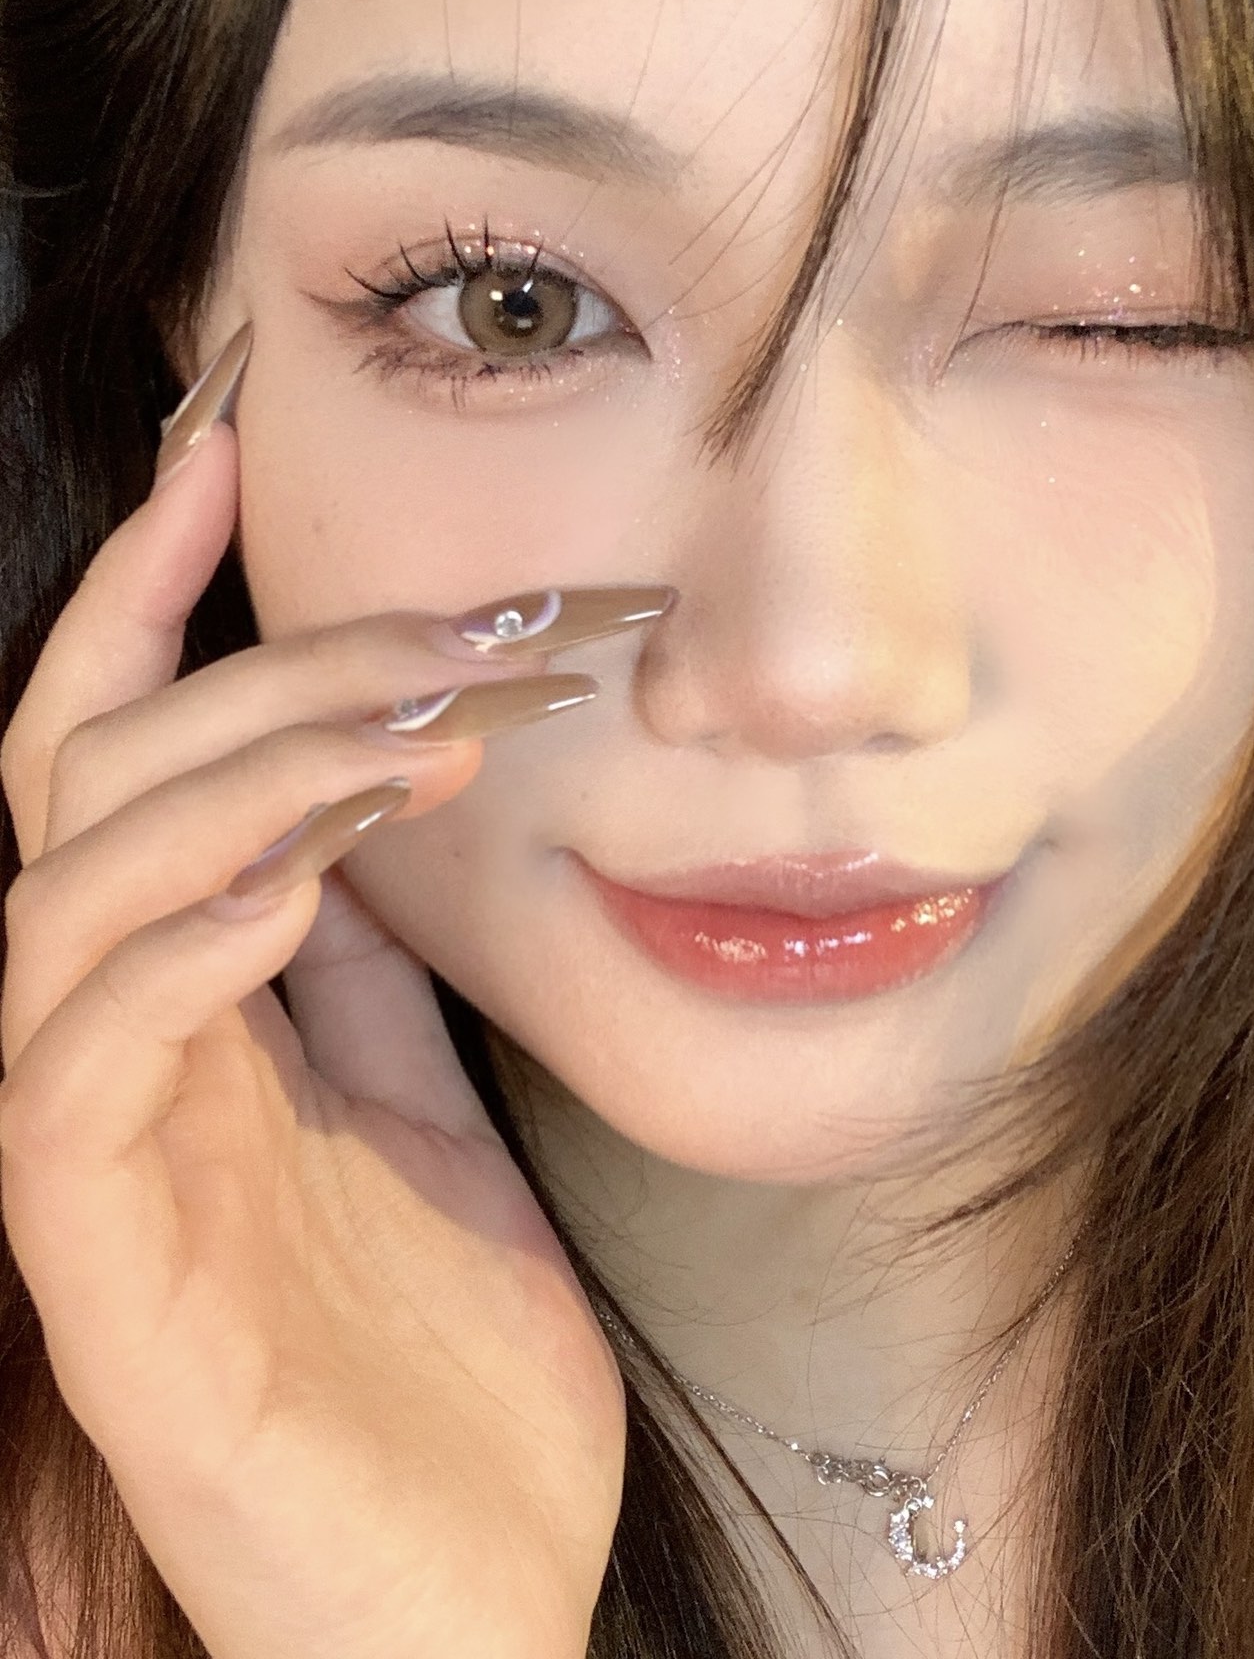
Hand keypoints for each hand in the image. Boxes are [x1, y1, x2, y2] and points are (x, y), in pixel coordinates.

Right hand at [0, 331, 652, 1658]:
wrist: (459, 1609)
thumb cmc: (443, 1374)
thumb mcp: (427, 1123)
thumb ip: (372, 980)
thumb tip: (369, 814)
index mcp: (188, 1011)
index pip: (125, 757)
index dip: (155, 594)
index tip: (231, 445)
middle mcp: (107, 1060)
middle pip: (92, 787)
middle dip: (253, 666)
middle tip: (447, 623)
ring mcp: (88, 1166)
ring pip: (59, 899)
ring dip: (229, 783)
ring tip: (404, 733)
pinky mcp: (101, 1280)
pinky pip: (77, 1076)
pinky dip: (181, 950)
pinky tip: (302, 884)